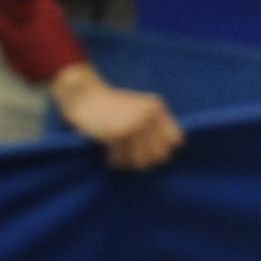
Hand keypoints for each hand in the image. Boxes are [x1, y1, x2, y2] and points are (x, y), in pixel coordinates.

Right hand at [51, 64, 185, 170]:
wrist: (84, 98)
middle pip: (160, 156)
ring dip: (128, 163)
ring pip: (142, 162)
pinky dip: (114, 160)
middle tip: (130, 156)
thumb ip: (154, 127)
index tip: (147, 150)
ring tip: (119, 156)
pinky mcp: (118, 133)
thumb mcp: (140, 110)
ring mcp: (135, 124)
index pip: (176, 140)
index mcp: (157, 108)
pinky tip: (108, 154)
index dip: (163, 150)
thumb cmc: (111, 108)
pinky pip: (122, 160)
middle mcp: (149, 115)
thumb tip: (166, 157)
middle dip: (144, 160)